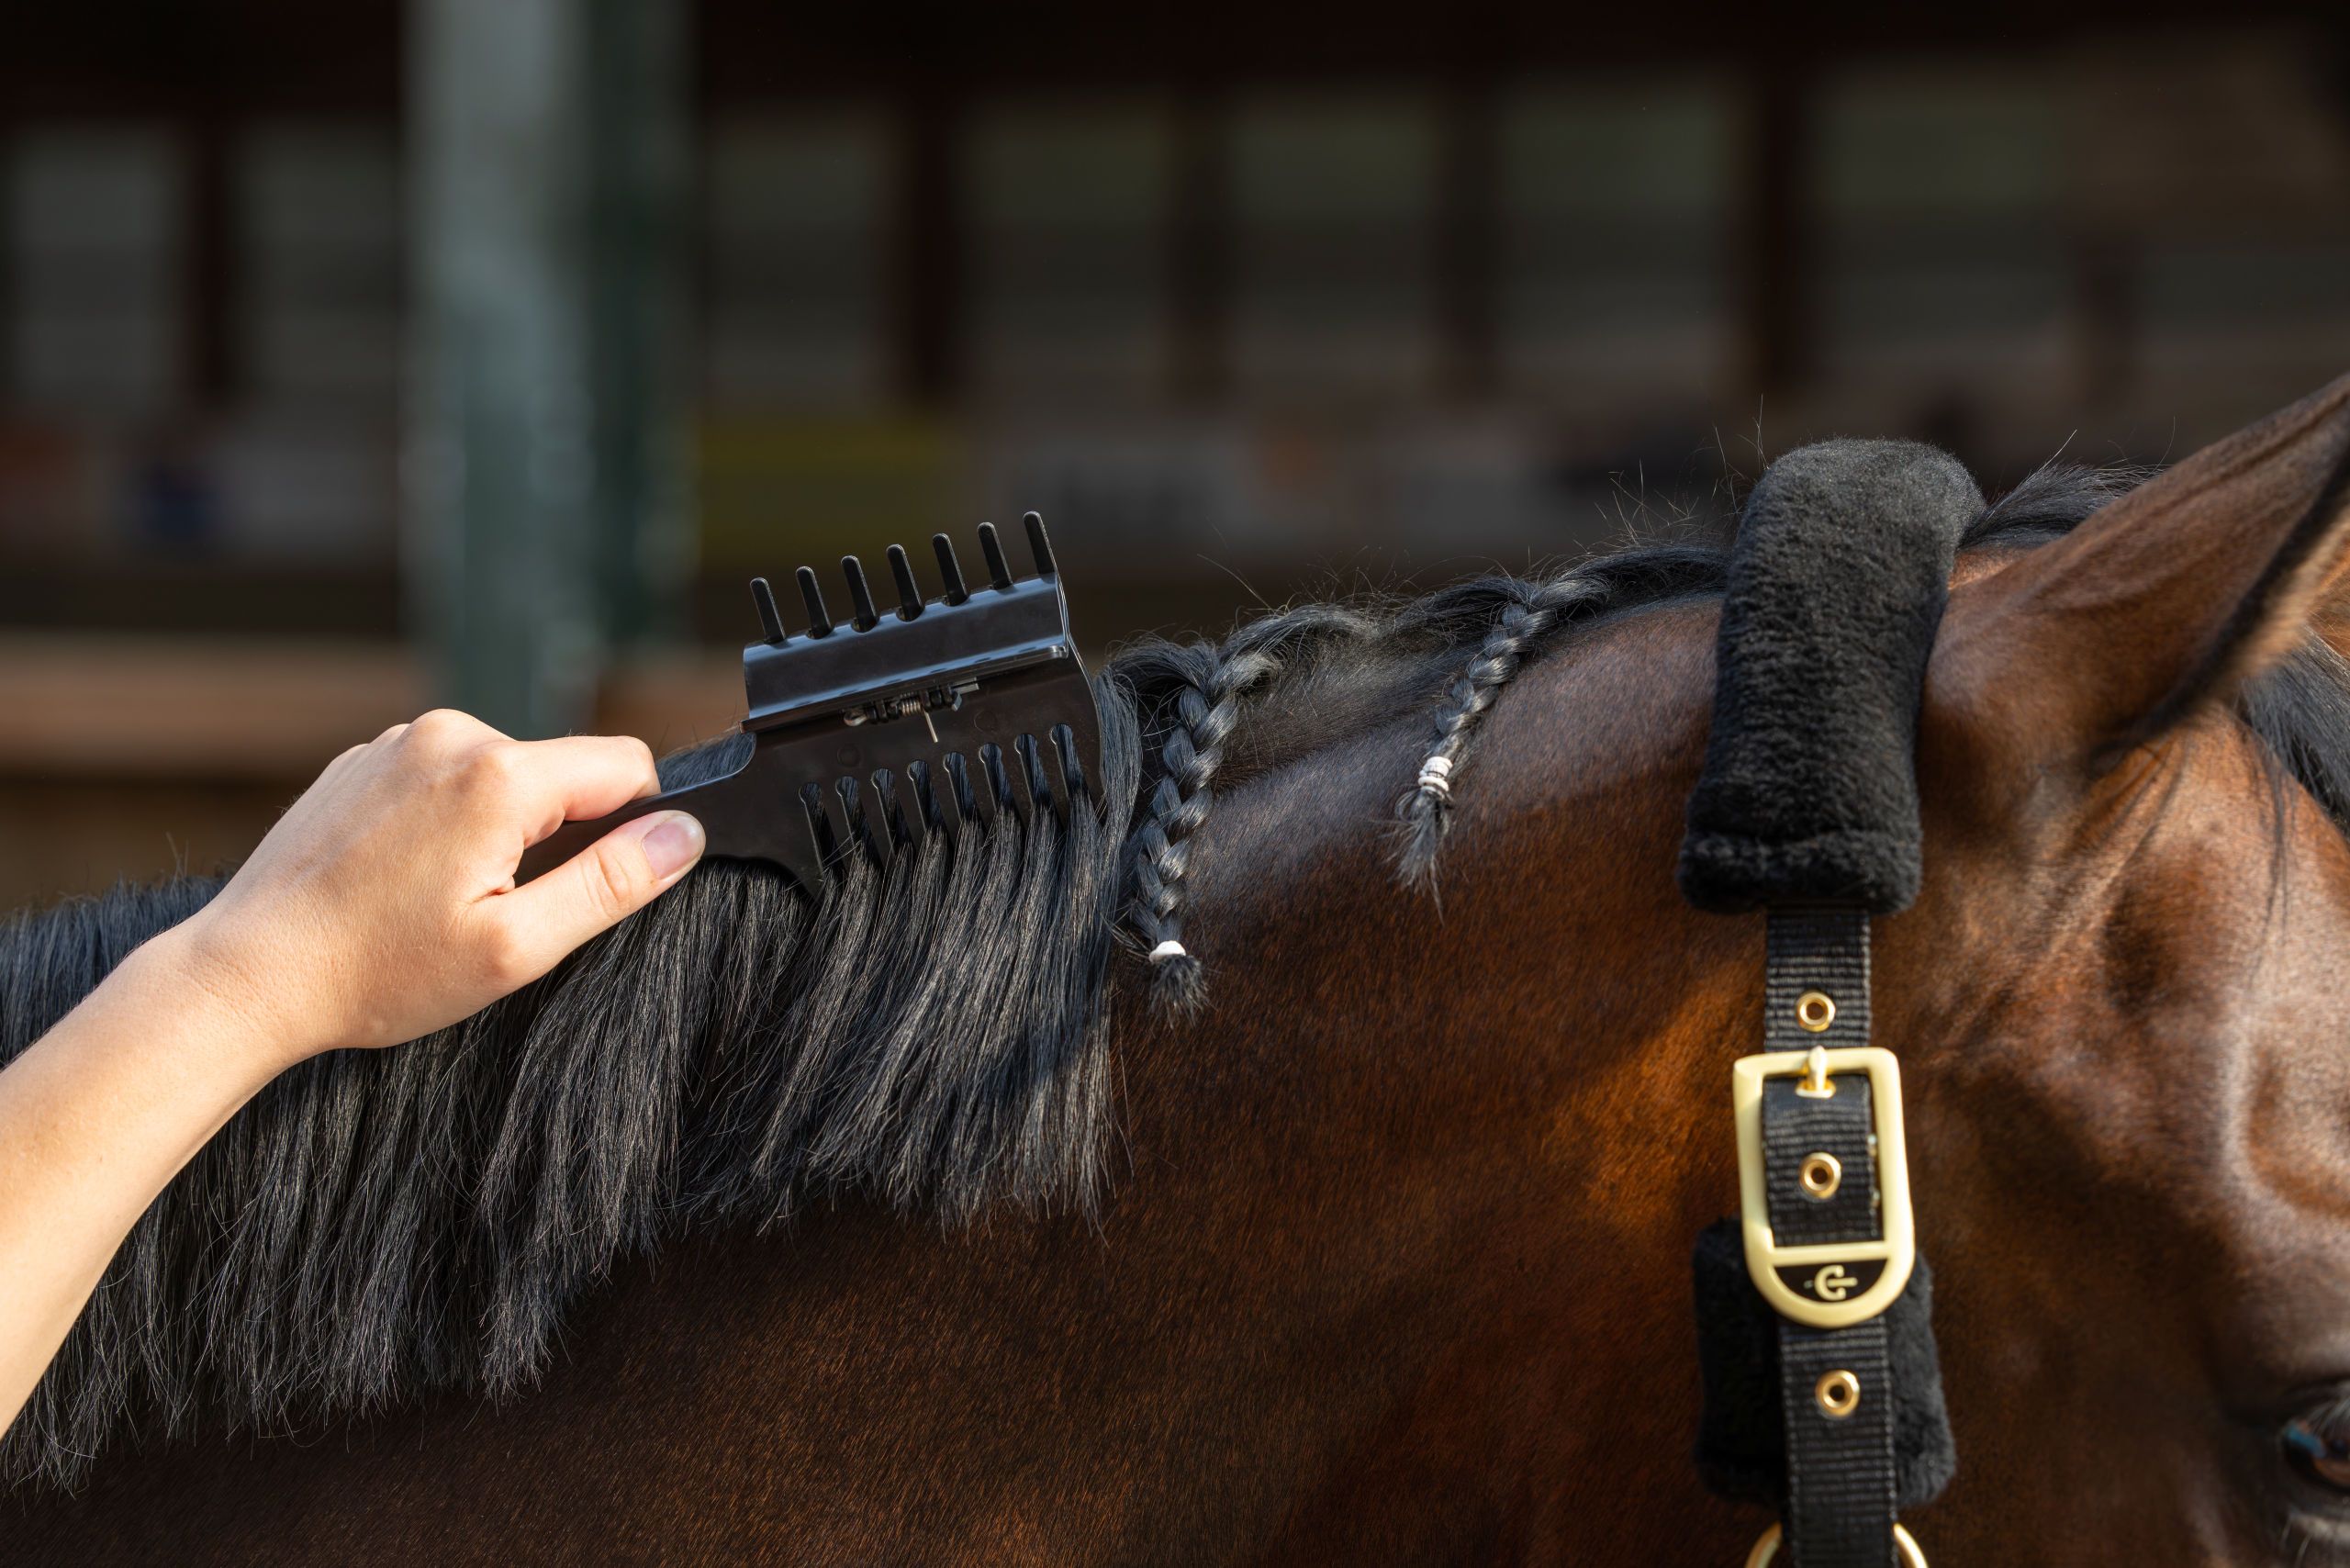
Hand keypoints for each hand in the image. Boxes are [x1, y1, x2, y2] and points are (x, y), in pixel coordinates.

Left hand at [158, 709, 702, 1071]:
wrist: (249, 973)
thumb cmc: (376, 972)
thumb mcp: (514, 948)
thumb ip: (610, 883)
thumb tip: (683, 834)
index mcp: (499, 776)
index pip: (627, 765)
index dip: (632, 826)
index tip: (587, 886)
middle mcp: (451, 735)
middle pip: (563, 770)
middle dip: (555, 835)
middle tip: (495, 909)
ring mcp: (400, 741)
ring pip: (506, 774)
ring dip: (499, 829)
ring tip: (440, 899)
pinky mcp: (365, 759)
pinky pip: (446, 776)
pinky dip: (447, 821)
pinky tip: (404, 880)